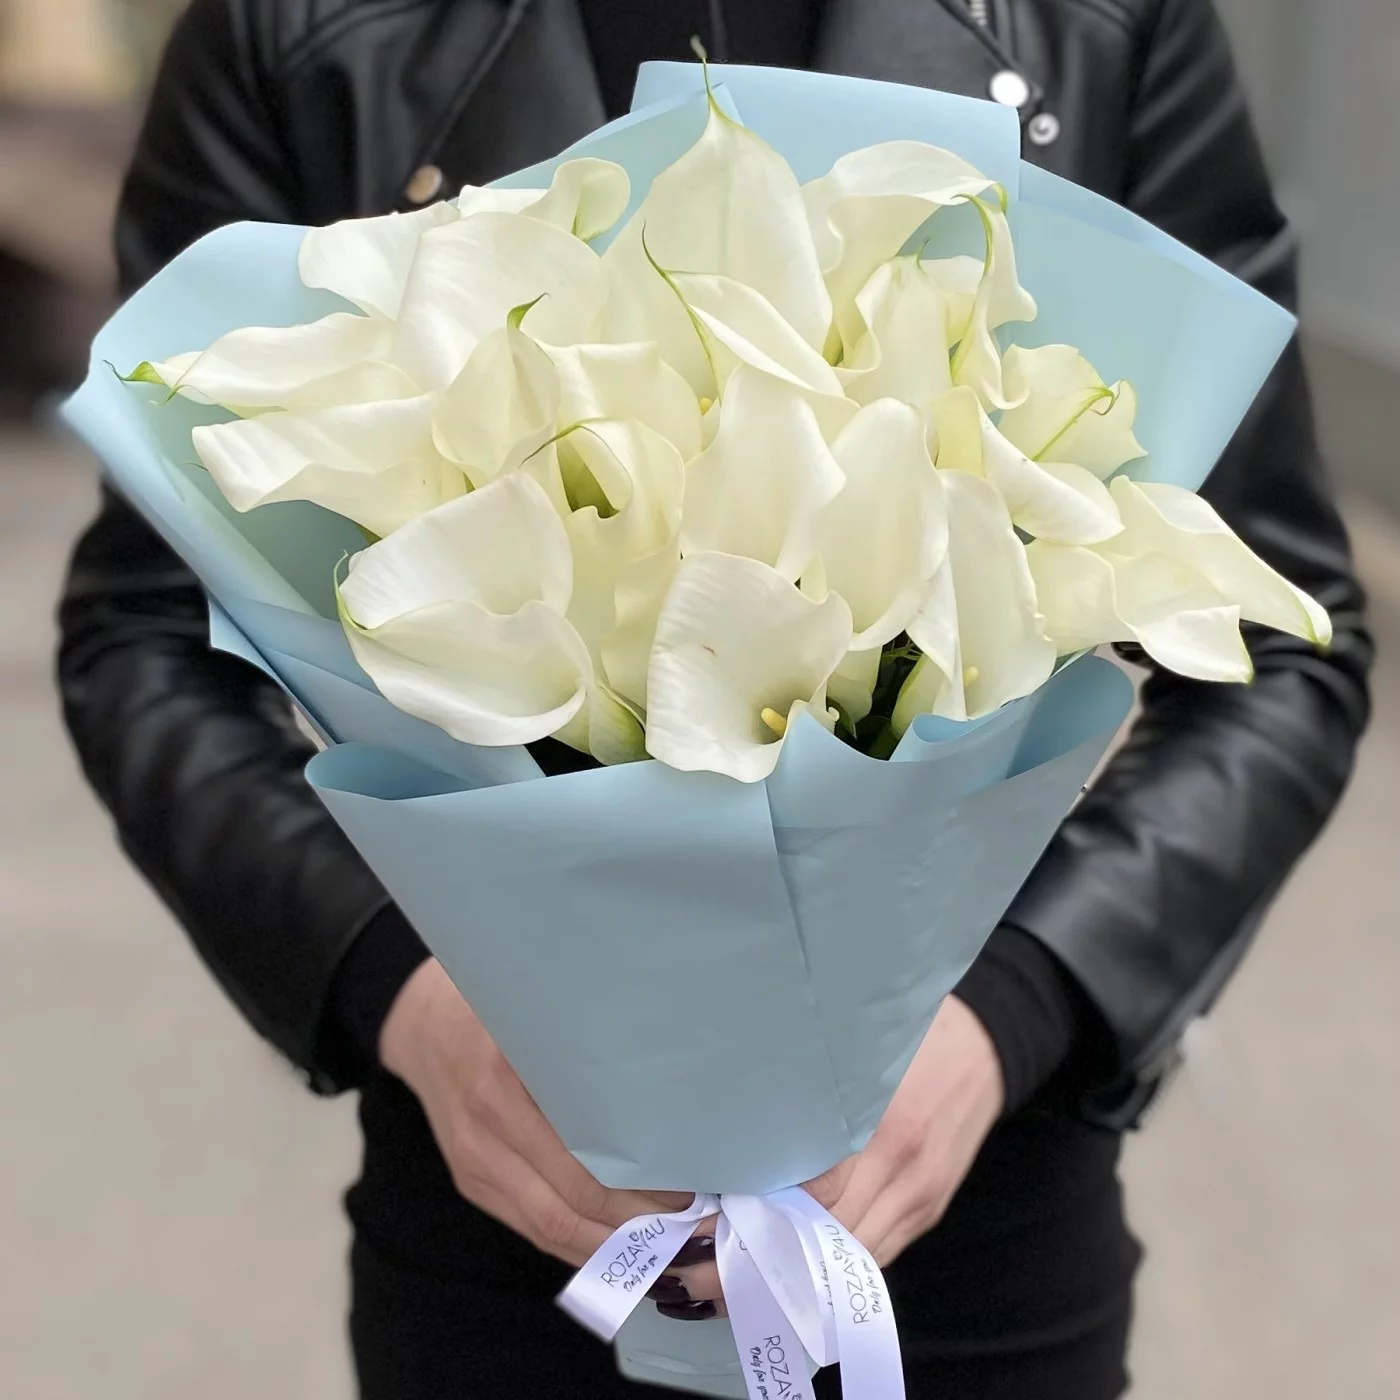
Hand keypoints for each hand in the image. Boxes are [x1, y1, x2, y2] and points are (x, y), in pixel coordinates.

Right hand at [381, 959, 691, 1266]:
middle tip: (697, 1229)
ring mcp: (475, 1164)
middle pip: (570, 1206)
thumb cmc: (497, 1006)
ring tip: (671, 1251)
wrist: (422, 1023)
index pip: (581, 1163)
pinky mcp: (472, 1181)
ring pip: (551, 1228)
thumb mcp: (540, 1014)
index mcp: (505, 1084)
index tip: (694, 1188)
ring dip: (613, 1250)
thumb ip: (589, 1051)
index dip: (640, 1187)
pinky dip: (580, 1244)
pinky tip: (621, 1248)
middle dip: (638, 1228)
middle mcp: (486, 1132)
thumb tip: (667, 1098)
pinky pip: (531, 1227)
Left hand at [669, 996, 1003, 1309]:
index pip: (809, 1193)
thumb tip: (729, 1128)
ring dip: (785, 1277)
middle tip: (688, 1268)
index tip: (694, 1226)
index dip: (749, 1216)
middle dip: (755, 1260)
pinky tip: (781, 1273)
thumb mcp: (853, 1043)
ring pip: (845, 1258)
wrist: (987, 1042)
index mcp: (880, 1121)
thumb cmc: (904, 1030)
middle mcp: (901, 1167)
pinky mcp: (926, 1210)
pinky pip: (871, 1254)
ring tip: (721, 1281)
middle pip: (822, 1238)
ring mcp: (917, 1195)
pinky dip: (825, 1270)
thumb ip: (801, 1087)